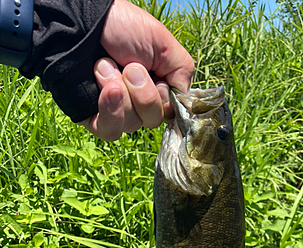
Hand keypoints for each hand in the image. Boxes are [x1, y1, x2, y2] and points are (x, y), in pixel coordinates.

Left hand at [79, 0, 193, 140]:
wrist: (79, 25)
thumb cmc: (121, 27)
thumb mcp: (163, 43)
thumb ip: (182, 72)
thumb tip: (185, 101)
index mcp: (156, 86)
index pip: (171, 112)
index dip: (165, 99)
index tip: (158, 78)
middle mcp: (137, 103)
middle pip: (153, 120)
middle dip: (143, 93)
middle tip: (130, 66)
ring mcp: (116, 112)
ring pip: (132, 124)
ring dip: (122, 94)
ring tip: (107, 66)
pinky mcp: (95, 119)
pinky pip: (111, 130)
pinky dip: (110, 109)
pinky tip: (106, 88)